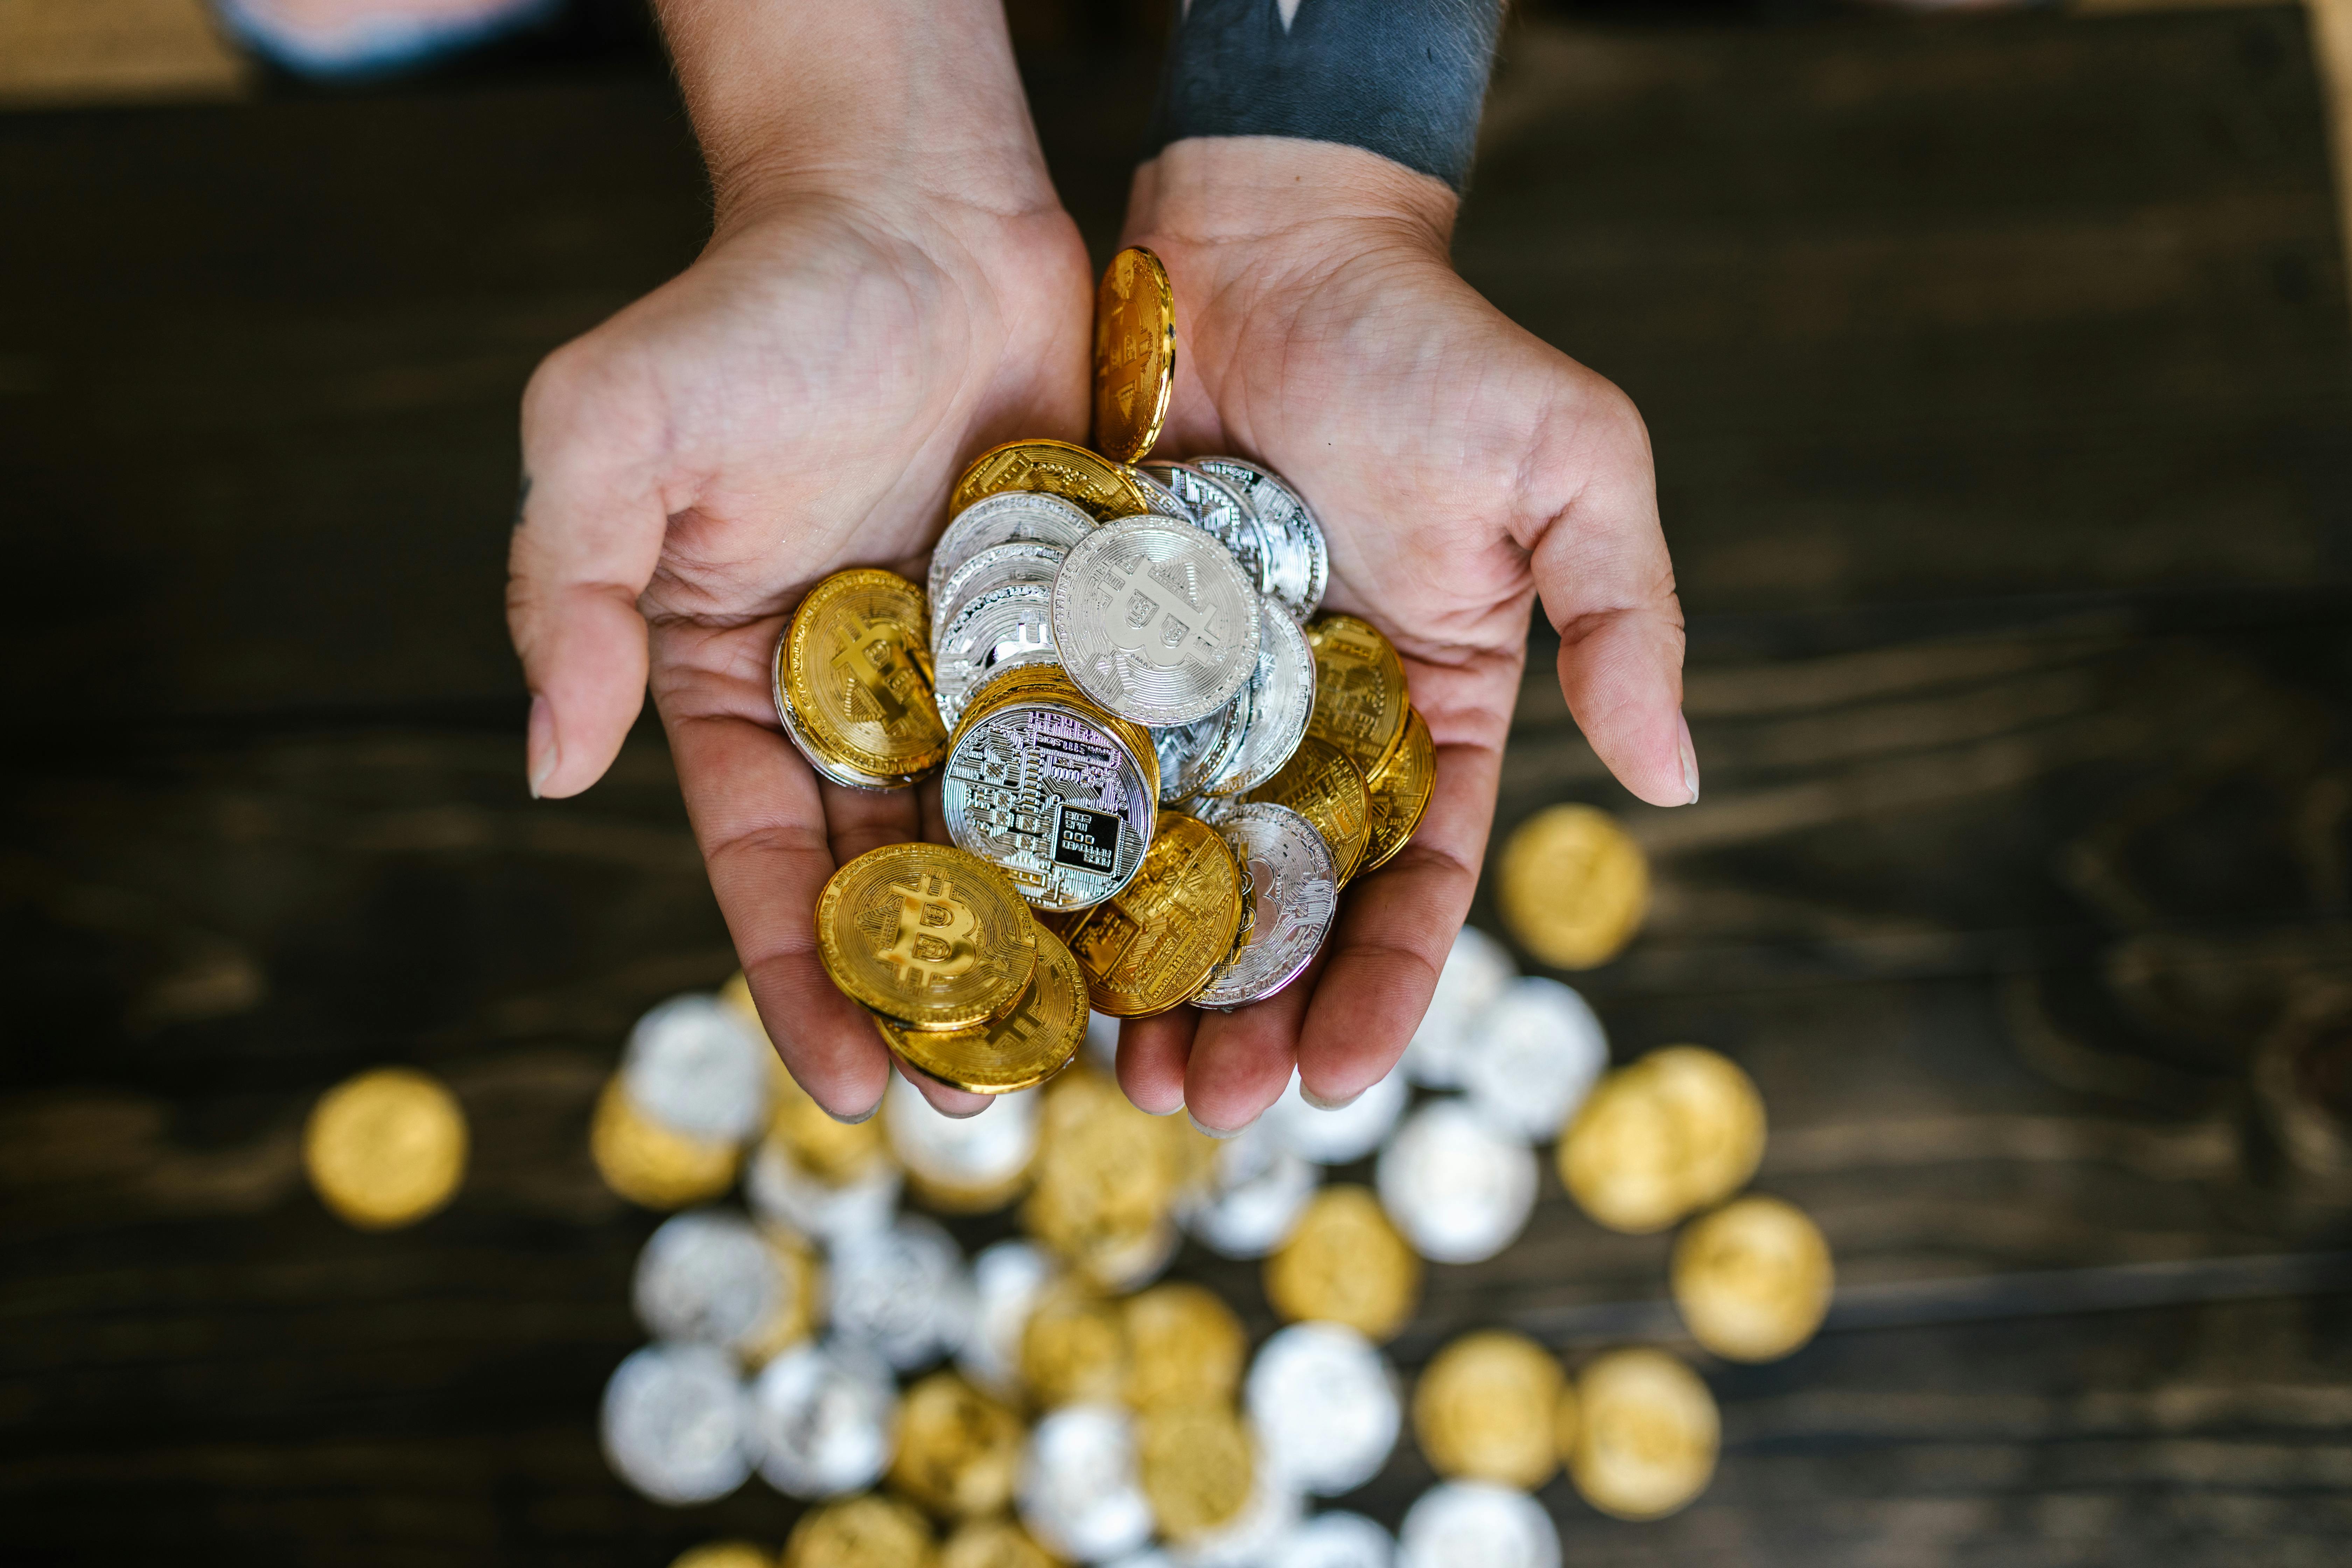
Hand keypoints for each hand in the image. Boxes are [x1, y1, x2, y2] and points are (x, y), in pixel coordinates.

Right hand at [507, 1, 1090, 1119]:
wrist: (908, 205)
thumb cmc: (745, 311)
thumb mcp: (609, 436)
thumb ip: (565, 597)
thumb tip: (552, 767)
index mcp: (746, 689)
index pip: (770, 868)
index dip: (802, 981)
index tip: (847, 1089)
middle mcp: (866, 703)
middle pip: (902, 879)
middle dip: (938, 992)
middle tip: (989, 1103)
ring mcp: (980, 669)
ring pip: (1018, 833)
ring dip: (1053, 938)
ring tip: (1107, 1048)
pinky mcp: (1078, 622)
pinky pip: (1115, 740)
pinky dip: (1144, 822)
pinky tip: (1187, 906)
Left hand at [1115, 139, 1691, 1132]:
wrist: (1273, 238)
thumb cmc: (1435, 345)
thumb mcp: (1573, 468)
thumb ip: (1627, 619)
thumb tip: (1679, 780)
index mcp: (1425, 714)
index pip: (1414, 883)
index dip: (1382, 986)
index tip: (1339, 1079)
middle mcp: (1308, 730)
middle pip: (1281, 908)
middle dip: (1247, 1016)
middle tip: (1199, 1109)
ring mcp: (1196, 699)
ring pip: (1169, 871)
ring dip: (1146, 977)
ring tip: (1114, 1073)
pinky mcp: (1097, 648)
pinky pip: (1070, 773)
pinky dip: (1052, 861)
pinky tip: (1023, 940)